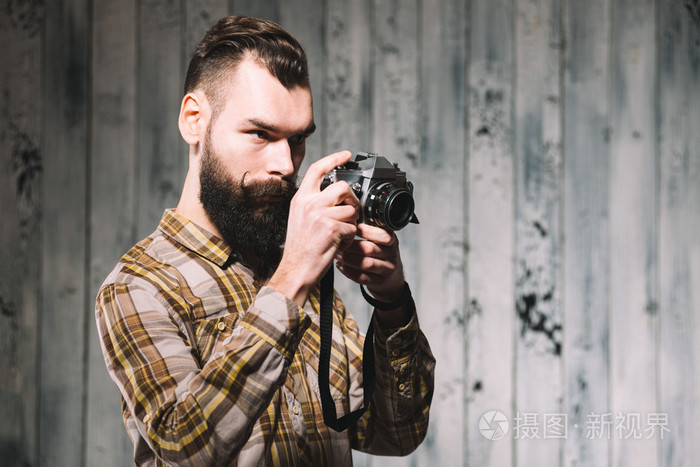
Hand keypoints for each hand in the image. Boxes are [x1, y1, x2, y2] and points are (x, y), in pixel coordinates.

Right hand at [268, 150, 359, 305]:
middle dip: (352, 199)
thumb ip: (314, 203)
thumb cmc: (299, 248)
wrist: (296, 269)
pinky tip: (338, 244)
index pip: (317, 169)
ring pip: (351, 209)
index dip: (334, 158)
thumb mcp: (300, 218)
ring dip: (351, 223)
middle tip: (351, 212)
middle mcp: (309, 203)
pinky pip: (352, 228)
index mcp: (301, 198)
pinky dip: (349, 238)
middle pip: (343, 187)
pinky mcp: (332, 229)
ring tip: (339, 234)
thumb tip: (334, 195)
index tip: (346, 155)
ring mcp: (320, 215)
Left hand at [334, 223, 405, 302]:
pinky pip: (362, 277)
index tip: (351, 228)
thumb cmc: (381, 255)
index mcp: (392, 241)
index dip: (366, 231)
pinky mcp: (379, 282)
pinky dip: (348, 271)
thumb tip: (350, 220)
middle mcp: (392, 254)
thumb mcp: (380, 241)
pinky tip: (341, 266)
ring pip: (366, 264)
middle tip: (339, 243)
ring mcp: (387, 269)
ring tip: (339, 255)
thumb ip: (369, 231)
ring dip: (349, 259)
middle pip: (370, 249)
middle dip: (351, 246)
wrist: (391, 279)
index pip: (382, 235)